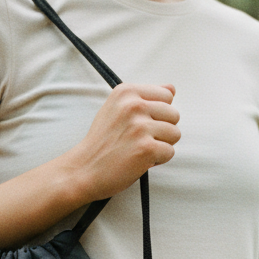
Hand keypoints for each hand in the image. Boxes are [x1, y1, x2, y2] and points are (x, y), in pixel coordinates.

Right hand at [67, 82, 180, 200]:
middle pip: (174, 115)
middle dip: (162, 131)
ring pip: (175, 134)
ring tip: (139, 150)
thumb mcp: (116, 109)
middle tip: (139, 140)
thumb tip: (172, 89)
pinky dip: (158, 160)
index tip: (140, 125)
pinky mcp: (146, 148)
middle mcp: (134, 105)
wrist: (83, 170)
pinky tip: (140, 161)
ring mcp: (140, 127)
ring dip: (161, 146)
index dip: (158, 114)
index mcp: (126, 92)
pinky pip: (169, 152)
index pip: (167, 96)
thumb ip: (144, 98)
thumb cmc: (101, 142)